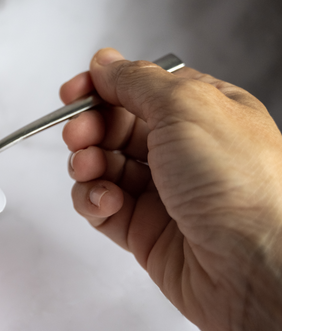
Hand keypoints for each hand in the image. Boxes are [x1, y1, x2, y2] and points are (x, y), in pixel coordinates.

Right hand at [60, 48, 281, 330]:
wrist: (255, 267)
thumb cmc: (240, 185)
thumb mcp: (186, 107)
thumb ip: (137, 81)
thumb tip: (105, 63)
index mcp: (203, 111)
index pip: (140, 88)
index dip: (103, 87)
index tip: (75, 92)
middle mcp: (183, 149)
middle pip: (115, 126)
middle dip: (89, 126)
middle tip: (79, 132)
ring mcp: (163, 191)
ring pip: (103, 166)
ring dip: (86, 162)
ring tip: (89, 167)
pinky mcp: (144, 230)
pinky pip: (101, 206)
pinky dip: (93, 200)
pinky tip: (105, 201)